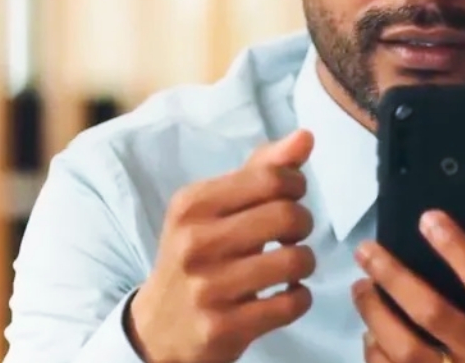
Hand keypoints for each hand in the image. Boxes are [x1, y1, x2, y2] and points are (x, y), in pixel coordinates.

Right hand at [128, 130, 317, 362]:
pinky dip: (299, 297)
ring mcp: (209, 288)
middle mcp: (196, 243)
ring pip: (296, 260)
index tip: (290, 198)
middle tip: (291, 234)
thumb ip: (260, 170)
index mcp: (192, 204)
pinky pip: (292, 303)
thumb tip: (306, 137)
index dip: (296, 185)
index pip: (271, 177)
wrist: (158, 328)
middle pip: (288, 215)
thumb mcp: (213, 208)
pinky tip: (284, 294)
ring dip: (305, 262)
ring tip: (290, 265)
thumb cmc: (196, 256)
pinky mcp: (225, 327)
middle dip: (303, 223)